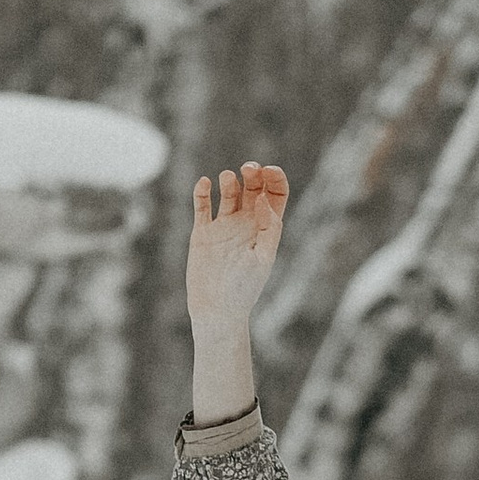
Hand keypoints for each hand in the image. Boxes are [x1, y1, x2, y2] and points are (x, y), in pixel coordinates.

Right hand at [186, 162, 287, 328]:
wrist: (216, 309)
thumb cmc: (244, 289)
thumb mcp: (262, 259)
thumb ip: (267, 228)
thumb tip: (263, 199)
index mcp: (265, 229)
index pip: (275, 195)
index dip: (275, 178)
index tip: (268, 171)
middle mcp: (246, 224)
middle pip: (253, 188)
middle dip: (252, 174)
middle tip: (247, 169)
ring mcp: (224, 227)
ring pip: (229, 192)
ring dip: (229, 180)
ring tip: (227, 178)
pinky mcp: (203, 233)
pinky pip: (203, 206)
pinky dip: (202, 191)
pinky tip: (205, 183)